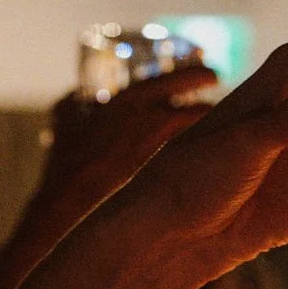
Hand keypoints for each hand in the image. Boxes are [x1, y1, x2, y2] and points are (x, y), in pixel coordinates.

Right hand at [42, 60, 219, 210]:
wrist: (70, 213)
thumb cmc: (66, 171)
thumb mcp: (65, 127)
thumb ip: (73, 106)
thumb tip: (76, 97)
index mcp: (132, 102)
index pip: (182, 78)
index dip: (200, 75)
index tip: (213, 76)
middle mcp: (156, 123)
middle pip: (204, 111)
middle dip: (213, 112)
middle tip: (222, 115)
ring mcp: (170, 153)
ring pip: (209, 139)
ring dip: (216, 140)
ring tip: (220, 145)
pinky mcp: (179, 182)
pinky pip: (205, 167)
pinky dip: (209, 165)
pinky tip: (211, 172)